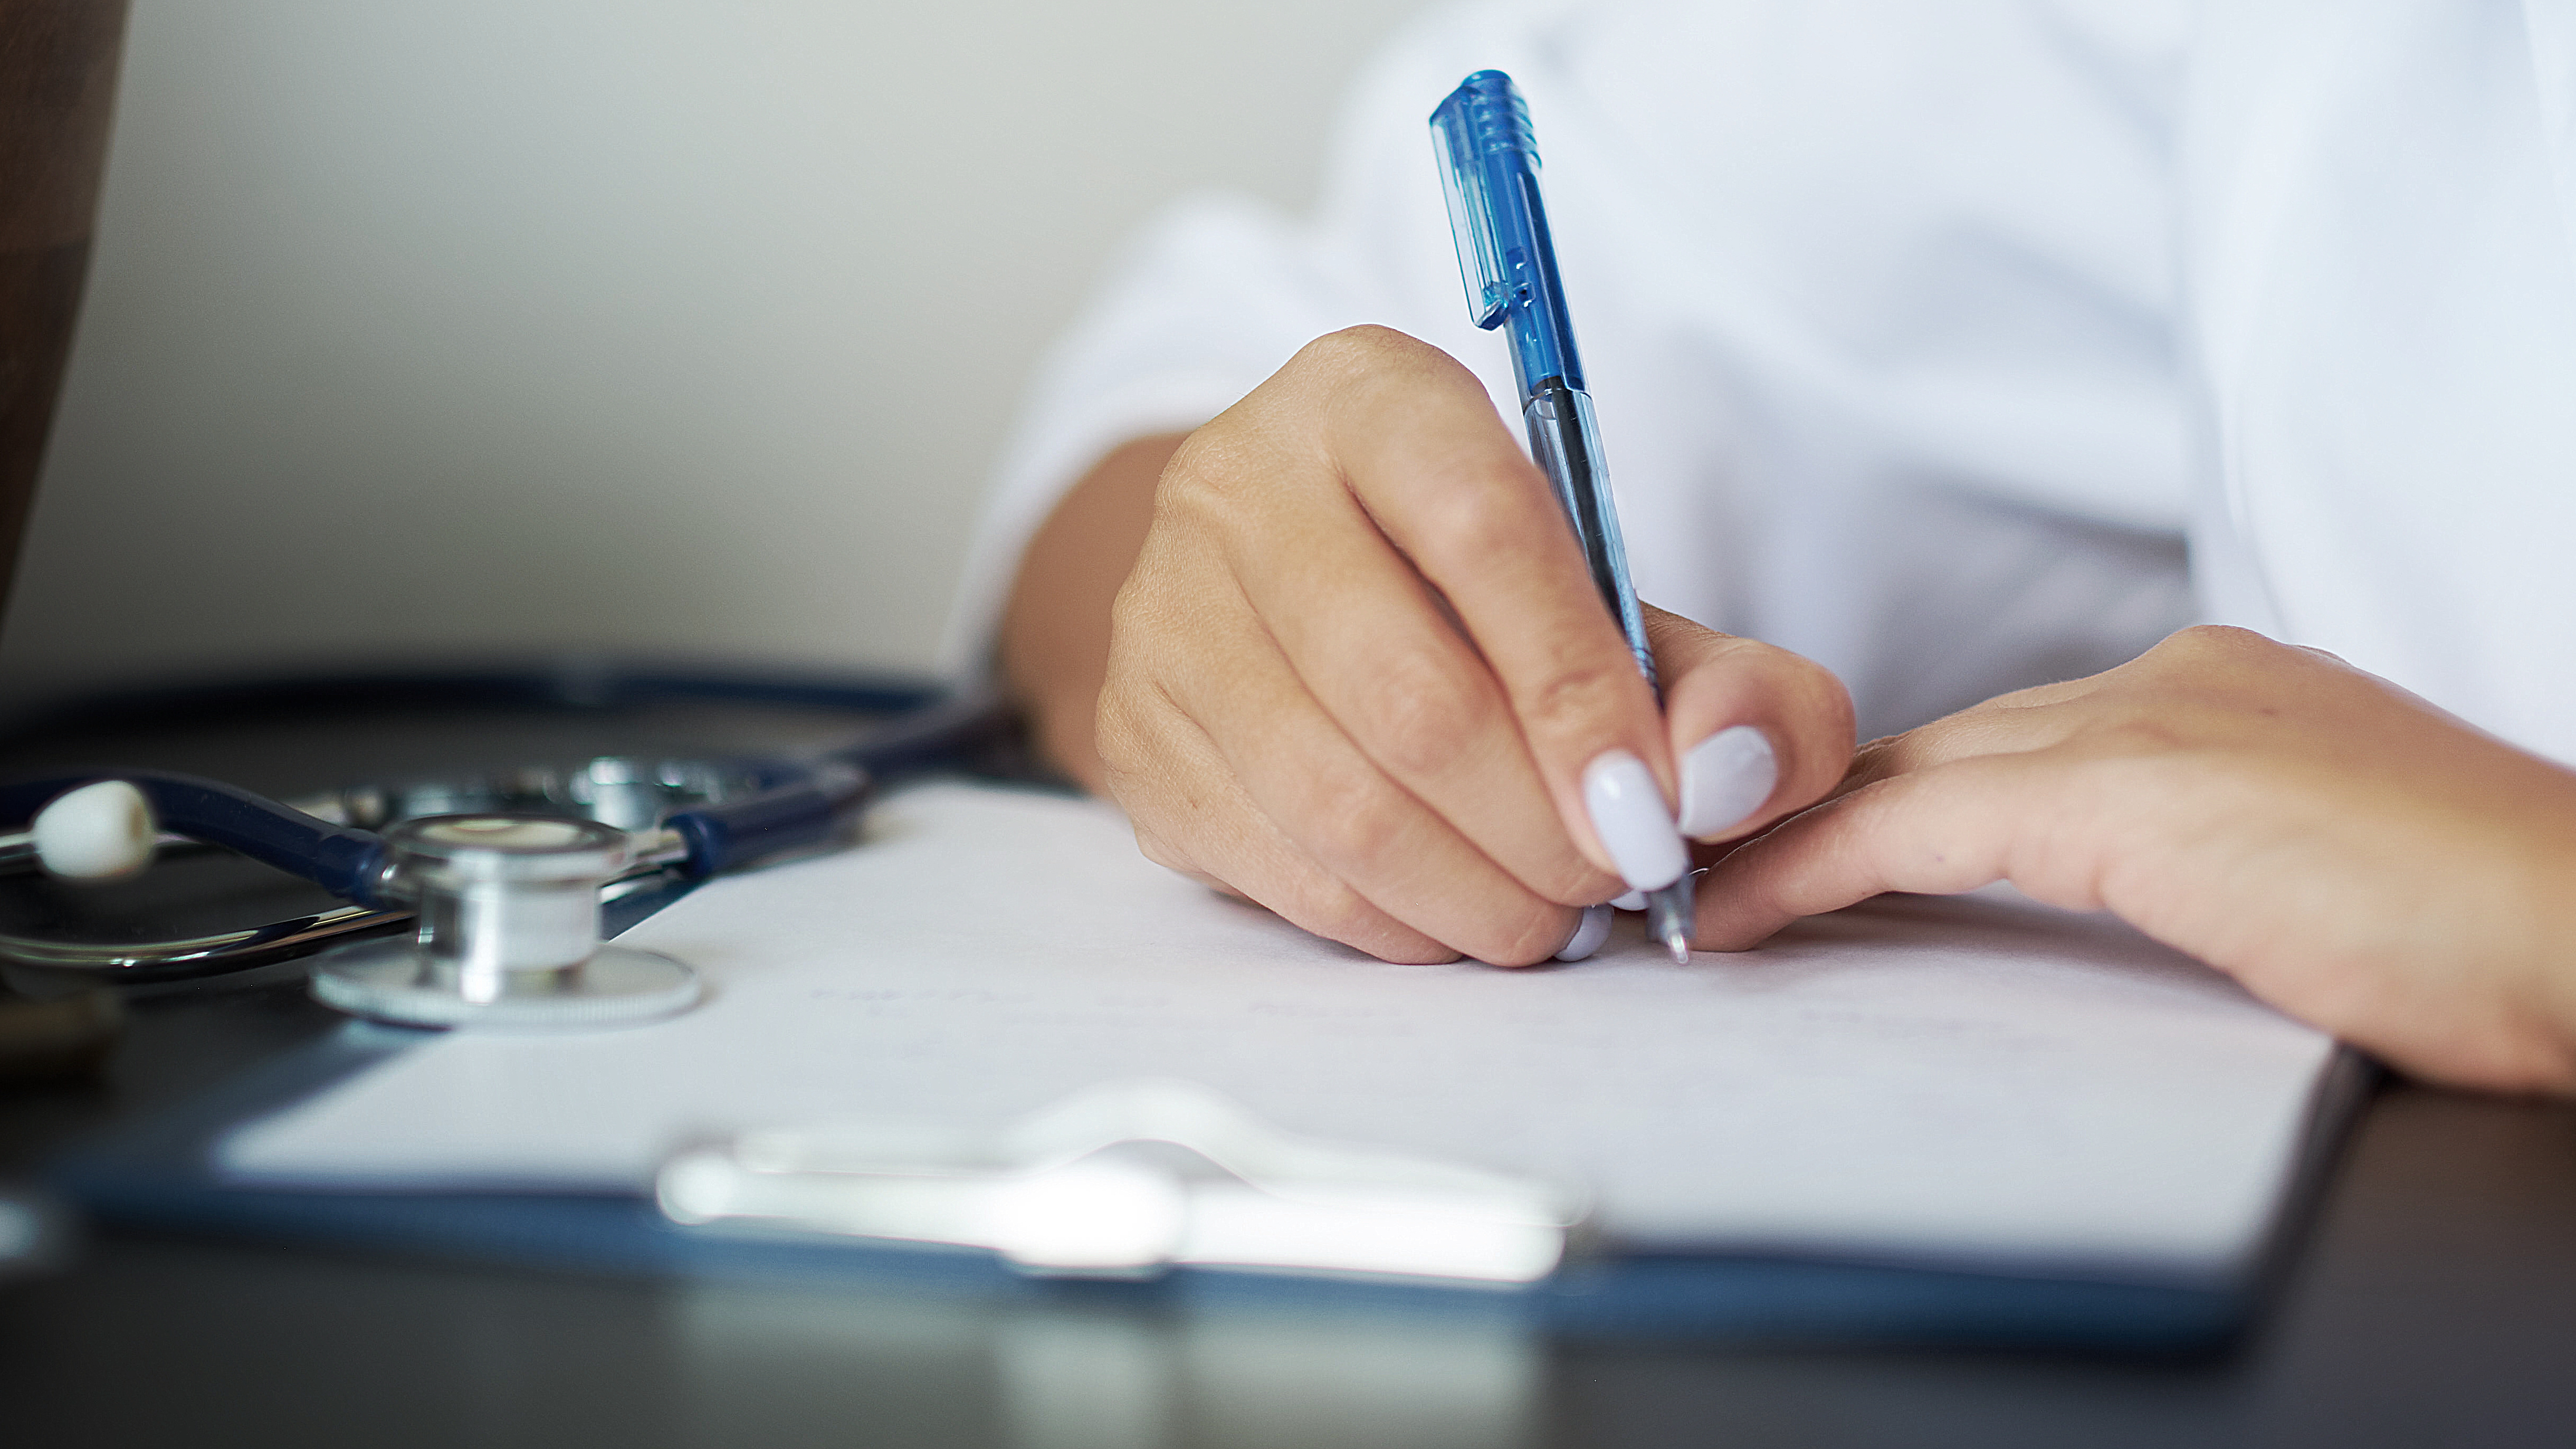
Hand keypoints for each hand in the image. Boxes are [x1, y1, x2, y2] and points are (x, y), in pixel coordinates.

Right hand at [1091, 326, 1851, 965]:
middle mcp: (1236, 484)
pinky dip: (1397, 922)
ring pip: (1337, 801)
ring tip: (1554, 913)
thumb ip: (1728, 679)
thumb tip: (1736, 775)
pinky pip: (1282, 868)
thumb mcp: (1612, 595)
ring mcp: (1164, 614)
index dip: (1582, 688)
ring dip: (1476, 894)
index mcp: (1366, 397)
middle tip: (1617, 875)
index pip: (1482, 531)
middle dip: (1539, 823)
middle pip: (1407, 693)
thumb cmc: (1470, 595)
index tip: (1656, 804)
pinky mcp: (1133, 736)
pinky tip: (1460, 914)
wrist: (1287, 592)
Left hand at [1697, 625, 2575, 1092]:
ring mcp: (2157, 725)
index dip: (1892, 797)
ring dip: (1793, 832)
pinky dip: (1815, 866)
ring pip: (1914, 772)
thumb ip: (2194, 867)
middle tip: (1713, 862)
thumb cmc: (2485, 938)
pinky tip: (1743, 911)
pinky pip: (1918, 826)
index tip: (1802, 845)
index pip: (2011, 741)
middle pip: (1947, 745)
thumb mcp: (2304, 882)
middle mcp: (2179, 683)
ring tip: (1698, 890)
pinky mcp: (2136, 793)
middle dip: (1823, 805)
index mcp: (2224, 694)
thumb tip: (2123, 909)